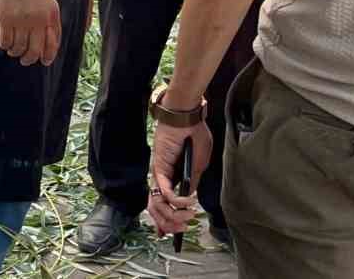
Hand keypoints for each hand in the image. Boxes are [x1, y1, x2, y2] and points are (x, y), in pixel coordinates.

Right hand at [0, 0, 60, 66]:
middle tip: (25, 61)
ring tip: (12, 50)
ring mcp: (21, 20)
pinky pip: (5, 41)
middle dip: (30, 59)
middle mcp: (38, 19)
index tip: (44, 61)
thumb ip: (49, 18)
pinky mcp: (5, 19)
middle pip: (35, 49)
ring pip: (19, 47)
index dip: (49, 55)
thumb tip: (49, 39)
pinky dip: (5, 45)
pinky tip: (4, 43)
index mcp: (51, 14)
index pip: (53, 42)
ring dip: (15, 52)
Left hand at [147, 120, 213, 235]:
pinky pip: (165, 191)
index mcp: (169, 178)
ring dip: (173, 216)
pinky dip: (177, 201)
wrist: (187, 119)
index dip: (164, 221)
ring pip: (157, 203)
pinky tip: (189, 202)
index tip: (172, 234)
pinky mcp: (160, 168)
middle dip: (168, 224)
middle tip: (182, 229)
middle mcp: (161, 178)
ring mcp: (159, 174)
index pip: (161, 204)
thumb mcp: (198, 165)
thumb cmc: (193, 137)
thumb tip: (189, 199)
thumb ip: (192, 182)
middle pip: (156, 209)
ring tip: (188, 217)